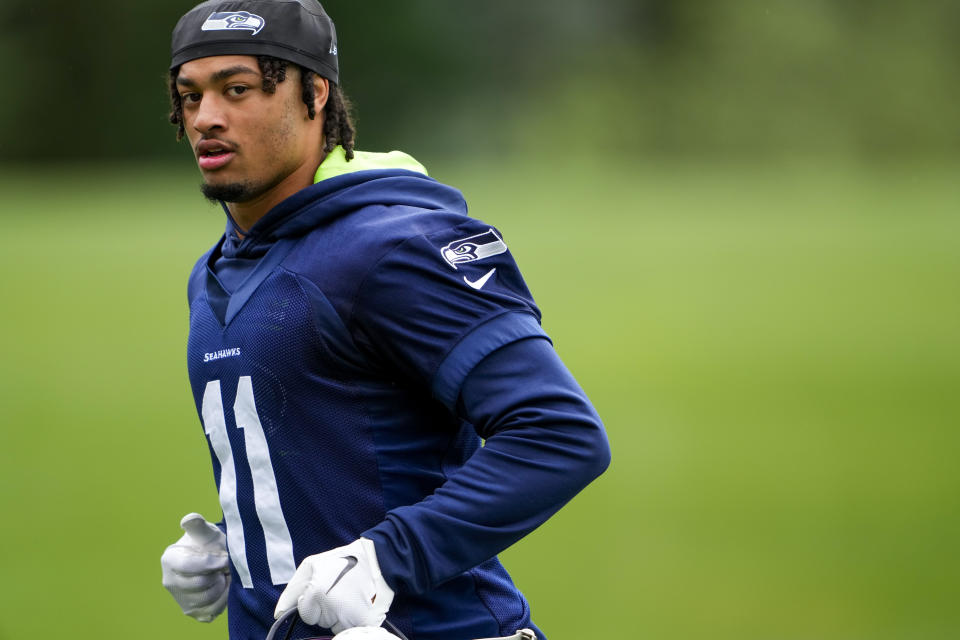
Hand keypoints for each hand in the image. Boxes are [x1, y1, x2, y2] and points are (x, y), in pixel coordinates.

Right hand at [161, 512, 230, 621]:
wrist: (214, 559)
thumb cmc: (209, 543)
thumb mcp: (206, 531)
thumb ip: (198, 525)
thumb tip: (190, 519)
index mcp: (170, 559)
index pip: (190, 565)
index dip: (212, 562)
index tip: (225, 557)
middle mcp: (170, 581)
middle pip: (200, 583)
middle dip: (218, 573)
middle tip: (225, 566)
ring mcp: (180, 598)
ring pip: (207, 598)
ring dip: (223, 586)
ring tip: (224, 574)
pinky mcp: (192, 611)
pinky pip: (211, 611)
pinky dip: (224, 600)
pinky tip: (224, 587)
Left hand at [274, 538, 394, 633]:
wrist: (380, 558)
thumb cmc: (343, 560)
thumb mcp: (312, 565)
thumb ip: (292, 590)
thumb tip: (278, 614)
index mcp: (317, 594)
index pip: (305, 614)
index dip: (312, 603)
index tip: (324, 589)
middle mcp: (332, 609)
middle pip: (320, 622)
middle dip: (325, 610)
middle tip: (339, 591)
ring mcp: (350, 618)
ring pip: (334, 627)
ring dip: (339, 616)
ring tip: (350, 596)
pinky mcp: (365, 623)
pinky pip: (350, 629)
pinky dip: (353, 620)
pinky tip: (359, 604)